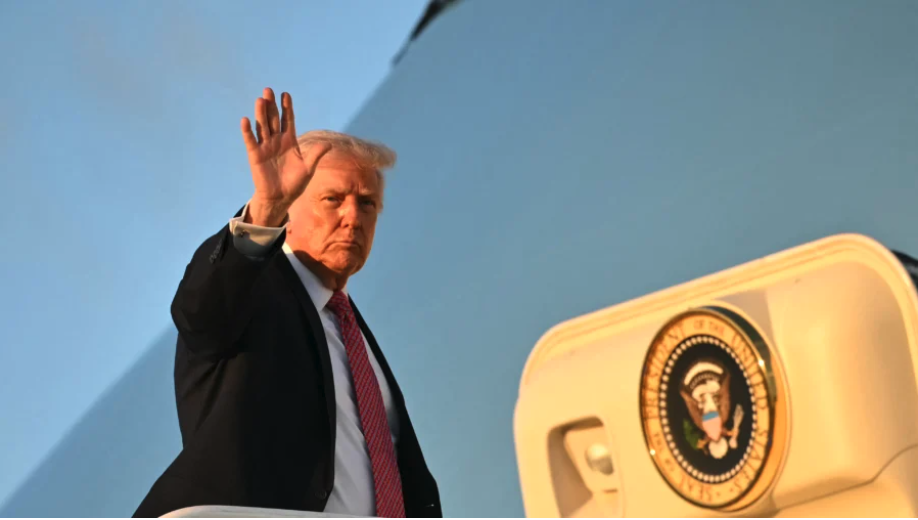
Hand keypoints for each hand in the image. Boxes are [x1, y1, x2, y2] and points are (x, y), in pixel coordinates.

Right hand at [240, 88, 330, 226]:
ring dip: (260, 114)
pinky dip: (248, 131)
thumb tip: (329, 143)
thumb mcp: (308, 168)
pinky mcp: (255, 155)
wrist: (281, 197)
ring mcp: (265, 146)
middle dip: (272, 105)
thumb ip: (316, 154)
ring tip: (260, 100)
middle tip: (269, 90)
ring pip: (262, 126)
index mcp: (289, 141)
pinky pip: (251, 141)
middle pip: (273, 119)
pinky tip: (246, 120)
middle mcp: (276, 140)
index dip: (287, 108)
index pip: (288, 120)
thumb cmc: (295, 182)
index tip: (286, 94)